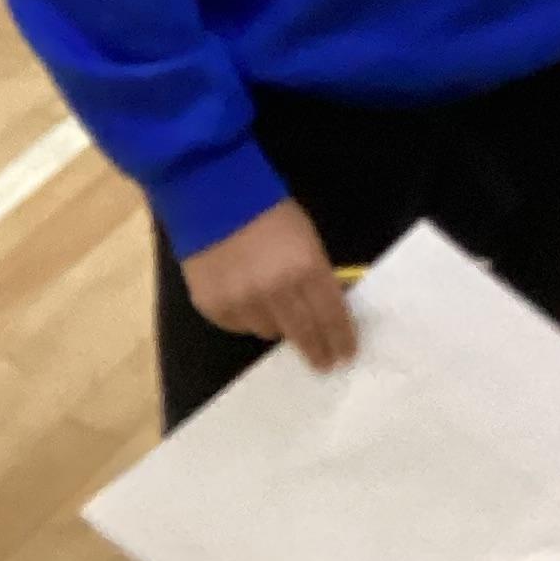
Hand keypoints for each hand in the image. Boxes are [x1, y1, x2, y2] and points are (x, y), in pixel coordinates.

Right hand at [182, 198, 357, 369]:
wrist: (213, 196)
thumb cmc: (268, 212)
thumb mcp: (306, 238)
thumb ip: (316, 273)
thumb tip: (327, 306)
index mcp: (306, 269)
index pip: (332, 316)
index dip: (342, 339)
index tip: (346, 354)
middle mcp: (276, 292)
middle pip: (304, 334)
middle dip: (318, 351)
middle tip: (325, 364)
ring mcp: (244, 303)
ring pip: (270, 332)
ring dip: (279, 326)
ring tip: (278, 313)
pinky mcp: (216, 308)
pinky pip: (241, 326)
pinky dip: (249, 318)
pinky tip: (248, 300)